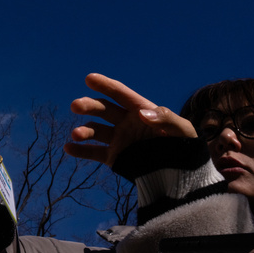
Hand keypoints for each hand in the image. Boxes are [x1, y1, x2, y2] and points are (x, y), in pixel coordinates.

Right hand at [63, 73, 196, 167]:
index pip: (120, 94)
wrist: (181, 175)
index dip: (105, 85)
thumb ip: (166, 118)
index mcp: (140, 110)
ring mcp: (118, 139)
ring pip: (95, 130)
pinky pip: (94, 152)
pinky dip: (80, 150)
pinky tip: (68, 148)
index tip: (90, 78)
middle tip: (76, 105)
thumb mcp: (183, 130)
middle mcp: (126, 122)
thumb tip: (143, 113)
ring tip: (76, 134)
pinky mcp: (114, 157)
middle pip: (103, 109)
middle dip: (89, 105)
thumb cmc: (185, 147)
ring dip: (83, 130)